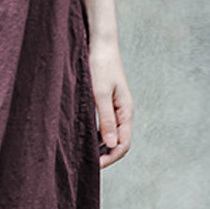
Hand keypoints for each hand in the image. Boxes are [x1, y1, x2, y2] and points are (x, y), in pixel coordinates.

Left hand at [88, 37, 132, 167]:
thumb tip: (111, 144)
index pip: (123, 144)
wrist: (101, 43)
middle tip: (86, 164)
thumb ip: (105, 119)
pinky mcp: (108, 102)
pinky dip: (97, 134)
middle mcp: (124, 112)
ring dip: (100, 146)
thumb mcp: (99, 94)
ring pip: (111, 135)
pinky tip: (84, 137)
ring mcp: (116, 108)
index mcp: (126, 112)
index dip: (110, 158)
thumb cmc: (100, 65)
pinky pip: (105, 125)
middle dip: (105, 155)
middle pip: (118, 143)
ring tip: (83, 153)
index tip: (93, 165)